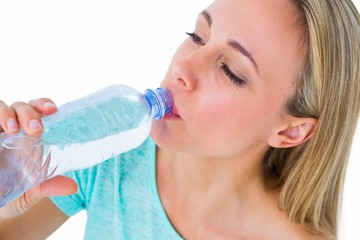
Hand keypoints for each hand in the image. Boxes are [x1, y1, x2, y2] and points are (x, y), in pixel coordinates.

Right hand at [0, 98, 76, 218]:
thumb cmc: (14, 193)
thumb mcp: (32, 191)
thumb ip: (50, 187)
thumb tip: (73, 187)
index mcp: (30, 136)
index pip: (38, 110)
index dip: (44, 104)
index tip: (53, 110)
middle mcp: (13, 129)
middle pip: (21, 106)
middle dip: (29, 113)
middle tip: (36, 129)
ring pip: (1, 107)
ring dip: (7, 114)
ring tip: (13, 130)